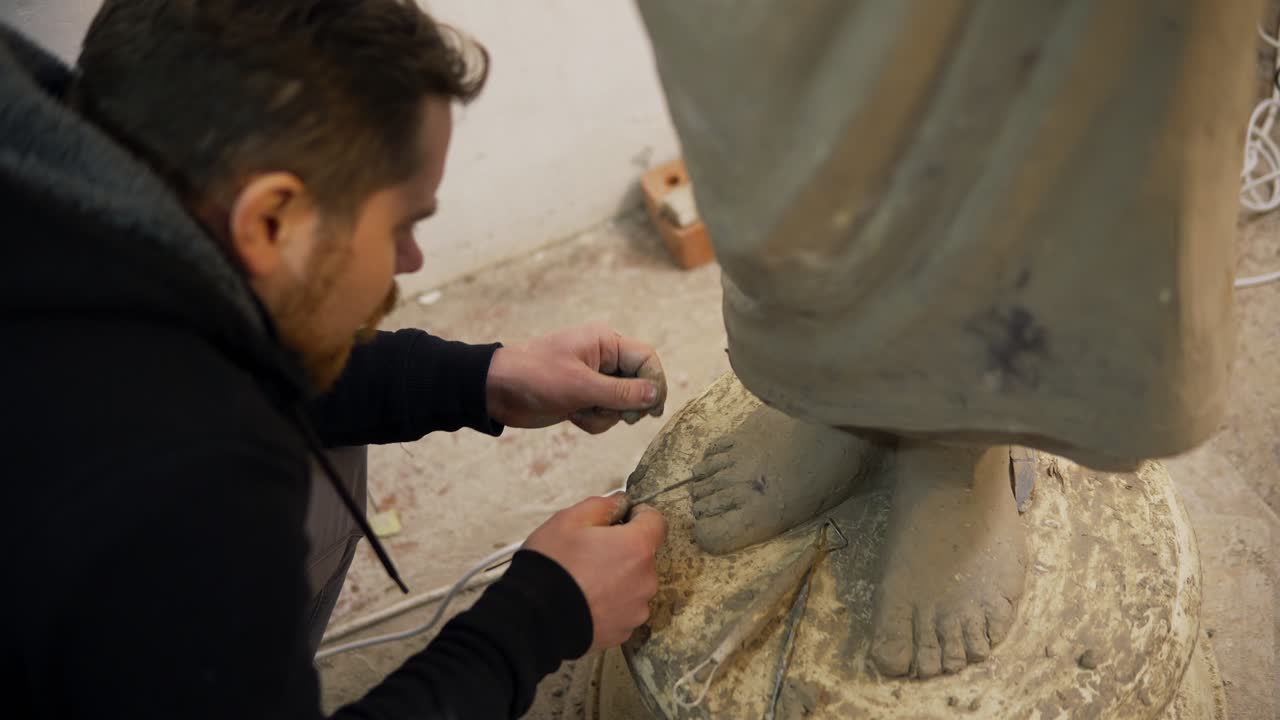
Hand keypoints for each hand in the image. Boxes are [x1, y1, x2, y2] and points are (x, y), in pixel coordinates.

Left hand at [485, 324, 667, 432]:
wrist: (495, 390)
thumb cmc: (535, 377)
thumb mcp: (580, 386)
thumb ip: (621, 392)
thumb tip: (655, 395)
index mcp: (605, 342)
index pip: (646, 359)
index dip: (654, 383)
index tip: (651, 410)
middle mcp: (603, 358)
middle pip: (637, 383)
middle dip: (626, 404)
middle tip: (617, 416)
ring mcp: (592, 378)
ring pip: (621, 403)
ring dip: (605, 415)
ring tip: (580, 411)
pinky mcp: (582, 396)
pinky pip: (604, 412)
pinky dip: (593, 420)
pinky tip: (572, 416)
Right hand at [523, 494, 667, 649]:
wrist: (534, 619)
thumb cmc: (552, 567)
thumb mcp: (569, 520)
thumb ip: (602, 506)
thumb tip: (619, 503)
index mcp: (637, 548)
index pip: (657, 522)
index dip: (639, 516)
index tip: (621, 520)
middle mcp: (645, 580)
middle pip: (644, 556)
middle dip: (623, 551)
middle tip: (591, 553)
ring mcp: (636, 610)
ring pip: (634, 585)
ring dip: (618, 580)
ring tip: (585, 581)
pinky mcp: (624, 632)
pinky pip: (623, 610)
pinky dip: (610, 604)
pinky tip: (586, 601)